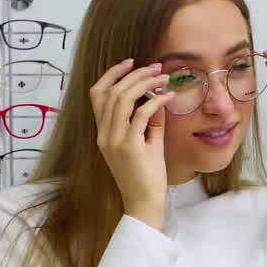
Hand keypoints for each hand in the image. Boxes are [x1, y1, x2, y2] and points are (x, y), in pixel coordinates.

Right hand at [89, 58, 174, 215]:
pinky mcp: (130, 147)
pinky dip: (156, 101)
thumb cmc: (145, 177)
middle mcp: (104, 135)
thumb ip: (149, 121)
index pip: (98, 95)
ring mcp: (115, 141)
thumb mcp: (146, 143)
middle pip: (112, 92)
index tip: (130, 62)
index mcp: (103, 133)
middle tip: (156, 68)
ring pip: (123, 99)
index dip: (112, 74)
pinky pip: (141, 114)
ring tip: (163, 78)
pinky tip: (169, 97)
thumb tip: (157, 99)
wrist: (143, 204)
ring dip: (145, 83)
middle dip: (135, 74)